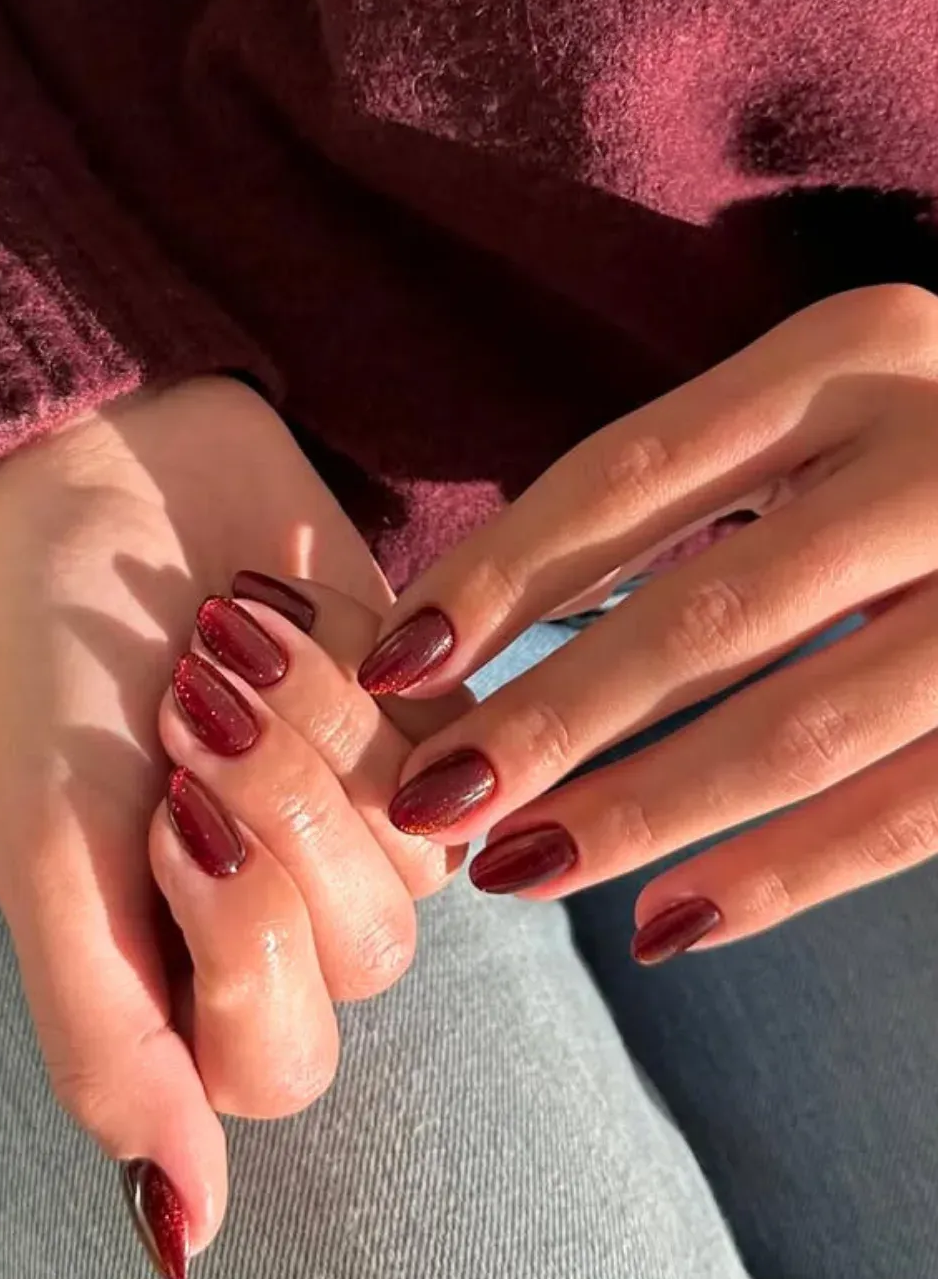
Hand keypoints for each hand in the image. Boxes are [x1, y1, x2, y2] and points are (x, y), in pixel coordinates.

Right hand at [0, 375, 456, 1278]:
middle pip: (365, 956)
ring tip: (224, 640)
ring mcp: (370, 833)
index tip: (162, 815)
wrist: (120, 487)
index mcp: (186, 980)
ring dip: (311, 724)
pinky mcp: (432, 739)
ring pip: (418, 851)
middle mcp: (290, 926)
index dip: (235, 938)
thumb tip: (180, 1233)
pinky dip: (357, 670)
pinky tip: (284, 618)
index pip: (274, 1062)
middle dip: (277, 807)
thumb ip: (106, 1039)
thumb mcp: (47, 853)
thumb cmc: (63, 667)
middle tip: (188, 702)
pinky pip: (453, 747)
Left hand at [358, 285, 937, 962]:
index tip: (393, 666)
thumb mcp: (828, 407)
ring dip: (639, 813)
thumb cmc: (922, 449)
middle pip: (706, 612)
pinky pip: (907, 816)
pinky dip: (779, 877)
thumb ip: (699, 485)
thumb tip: (481, 624)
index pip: (632, 474)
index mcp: (857, 353)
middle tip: (429, 803)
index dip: (500, 576)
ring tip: (513, 868)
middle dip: (551, 720)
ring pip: (799, 728)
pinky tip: (665, 925)